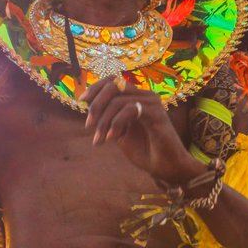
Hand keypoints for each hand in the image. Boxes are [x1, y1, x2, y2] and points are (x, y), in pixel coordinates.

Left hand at [81, 76, 199, 183]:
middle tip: (88, 126)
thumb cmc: (145, 151)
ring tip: (99, 140)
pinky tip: (111, 138)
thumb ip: (108, 119)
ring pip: (118, 100)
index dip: (95, 88)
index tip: (81, 102)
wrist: (166, 167)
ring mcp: (152, 103)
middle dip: (96, 105)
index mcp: (137, 98)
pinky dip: (116, 123)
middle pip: (113, 85)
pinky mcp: (156, 113)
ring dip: (103, 121)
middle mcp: (145, 96)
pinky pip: (129, 109)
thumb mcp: (119, 133)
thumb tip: (88, 106)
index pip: (113, 80)